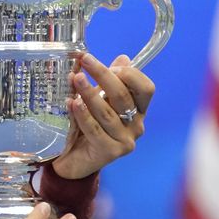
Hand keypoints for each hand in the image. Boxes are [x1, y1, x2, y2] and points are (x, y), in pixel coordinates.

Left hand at [51, 52, 154, 179]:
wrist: (74, 161)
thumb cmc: (87, 127)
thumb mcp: (99, 101)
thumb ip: (107, 82)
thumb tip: (123, 57)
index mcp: (139, 110)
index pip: (146, 88)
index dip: (130, 74)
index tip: (110, 63)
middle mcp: (136, 125)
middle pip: (124, 96)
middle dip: (104, 76)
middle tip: (86, 62)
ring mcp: (125, 141)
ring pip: (107, 112)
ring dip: (89, 93)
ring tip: (75, 79)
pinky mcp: (110, 152)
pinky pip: (94, 129)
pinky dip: (82, 114)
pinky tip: (71, 103)